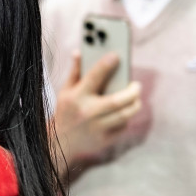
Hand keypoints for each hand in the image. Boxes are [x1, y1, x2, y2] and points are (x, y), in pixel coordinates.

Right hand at [51, 50, 140, 172]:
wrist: (59, 143)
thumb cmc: (66, 112)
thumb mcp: (65, 92)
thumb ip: (75, 72)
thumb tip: (80, 51)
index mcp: (75, 97)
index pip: (93, 77)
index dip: (106, 64)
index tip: (116, 55)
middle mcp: (87, 112)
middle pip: (118, 100)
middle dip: (133, 91)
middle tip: (137, 85)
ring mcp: (96, 128)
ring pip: (125, 114)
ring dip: (134, 104)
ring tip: (135, 98)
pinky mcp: (104, 140)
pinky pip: (123, 126)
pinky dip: (125, 118)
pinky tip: (122, 113)